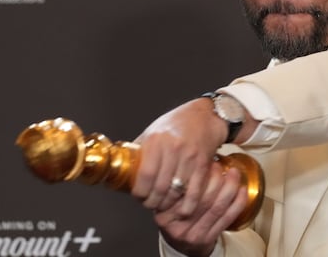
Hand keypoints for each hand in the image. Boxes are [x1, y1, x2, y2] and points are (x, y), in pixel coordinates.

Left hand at [132, 98, 228, 214]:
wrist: (203, 116)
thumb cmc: (175, 125)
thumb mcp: (152, 132)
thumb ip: (140, 151)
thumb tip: (124, 169)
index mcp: (156, 140)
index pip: (145, 175)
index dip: (140, 192)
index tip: (138, 197)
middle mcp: (173, 148)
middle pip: (160, 187)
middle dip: (153, 202)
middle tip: (150, 204)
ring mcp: (189, 157)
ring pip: (176, 192)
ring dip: (168, 205)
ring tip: (163, 206)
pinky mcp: (203, 164)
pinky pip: (194, 191)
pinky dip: (187, 205)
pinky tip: (182, 209)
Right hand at [156, 163, 248, 256]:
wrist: (181, 245)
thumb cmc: (175, 217)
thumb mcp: (165, 202)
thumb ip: (172, 184)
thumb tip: (191, 153)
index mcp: (163, 213)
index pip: (181, 190)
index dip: (197, 172)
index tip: (204, 159)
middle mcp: (178, 225)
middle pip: (202, 198)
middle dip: (215, 177)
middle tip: (219, 164)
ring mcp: (193, 233)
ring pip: (217, 206)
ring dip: (230, 186)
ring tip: (233, 173)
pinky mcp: (208, 238)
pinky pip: (227, 217)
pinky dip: (238, 202)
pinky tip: (242, 190)